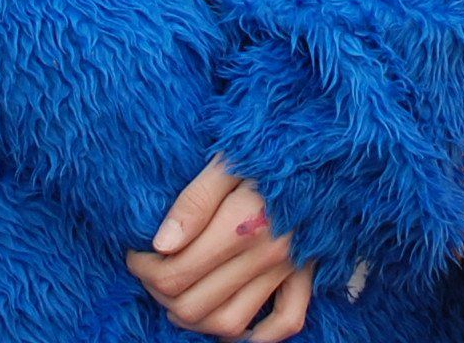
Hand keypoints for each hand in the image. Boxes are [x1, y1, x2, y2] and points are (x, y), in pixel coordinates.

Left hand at [128, 156, 311, 337]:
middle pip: (195, 304)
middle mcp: (269, 255)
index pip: (176, 272)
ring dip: (194, 320)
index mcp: (244, 224)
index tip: (135, 252)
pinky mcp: (309, 272)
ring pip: (230, 323)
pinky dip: (259, 337)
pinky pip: (287, 322)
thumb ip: (194, 200)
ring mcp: (291, 269)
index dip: (144, 269)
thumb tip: (162, 245)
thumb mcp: (228, 157)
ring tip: (177, 295)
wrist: (327, 141)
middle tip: (149, 272)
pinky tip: (230, 328)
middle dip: (161, 294)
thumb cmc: (272, 144)